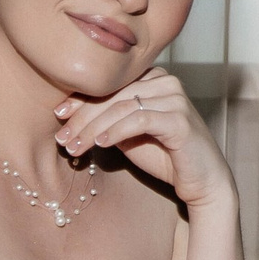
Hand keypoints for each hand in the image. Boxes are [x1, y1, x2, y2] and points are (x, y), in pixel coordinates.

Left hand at [53, 68, 233, 211]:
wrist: (201, 181)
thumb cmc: (164, 157)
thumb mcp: (128, 135)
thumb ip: (107, 121)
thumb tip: (68, 116)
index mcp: (153, 79)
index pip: (110, 85)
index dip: (81, 99)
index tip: (57, 115)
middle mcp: (166, 82)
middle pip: (113, 95)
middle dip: (82, 117)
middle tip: (61, 138)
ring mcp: (175, 99)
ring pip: (123, 107)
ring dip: (93, 128)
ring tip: (74, 146)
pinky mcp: (180, 120)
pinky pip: (140, 120)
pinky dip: (116, 132)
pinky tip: (99, 144)